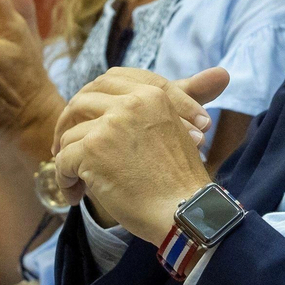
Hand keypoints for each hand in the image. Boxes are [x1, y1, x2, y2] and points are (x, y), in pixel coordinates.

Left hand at [53, 67, 230, 242]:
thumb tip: (222, 72)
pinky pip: (63, 160)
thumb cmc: (183, 177)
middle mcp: (132, 102)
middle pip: (82, 100)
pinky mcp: (92, 150)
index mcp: (153, 94)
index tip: (90, 120)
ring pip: (70, 134)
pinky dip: (64, 180)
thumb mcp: (187, 128)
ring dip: (68, 158)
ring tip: (77, 180)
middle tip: (66, 145)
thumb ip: (192, 97)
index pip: (110, 80)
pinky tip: (75, 194)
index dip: (94, 98)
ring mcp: (110, 125)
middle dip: (69, 122)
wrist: (184, 212)